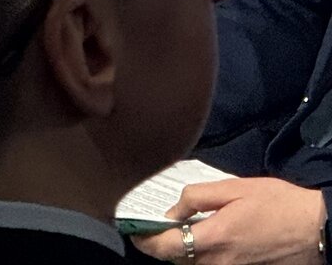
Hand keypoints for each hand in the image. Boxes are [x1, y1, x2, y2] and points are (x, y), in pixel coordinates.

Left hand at [131, 177, 325, 263]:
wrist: (318, 228)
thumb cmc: (277, 204)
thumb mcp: (233, 189)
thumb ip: (196, 198)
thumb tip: (172, 211)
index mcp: (213, 239)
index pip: (164, 249)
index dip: (144, 241)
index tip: (134, 231)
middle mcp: (220, 262)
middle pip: (177, 261)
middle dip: (163, 245)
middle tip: (157, 226)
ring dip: (184, 252)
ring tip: (182, 231)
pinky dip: (204, 257)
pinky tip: (208, 239)